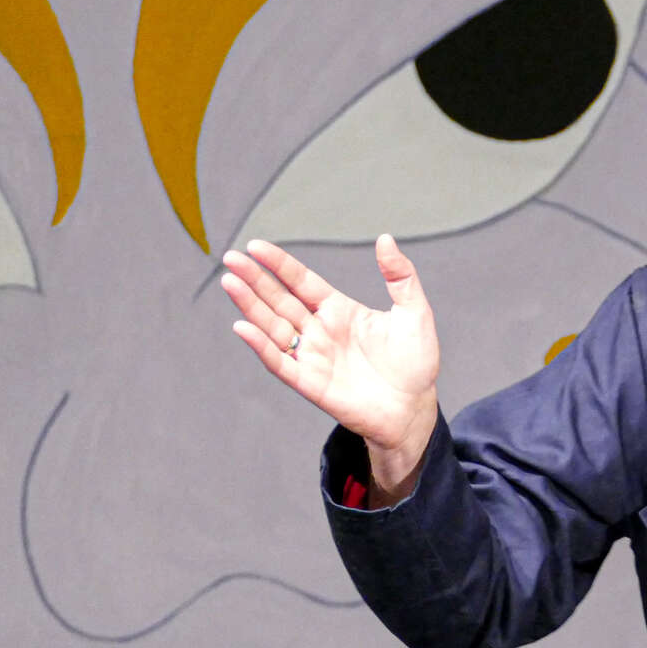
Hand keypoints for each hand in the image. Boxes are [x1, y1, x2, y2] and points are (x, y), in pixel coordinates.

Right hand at [222, 234, 439, 497]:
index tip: (256, 245)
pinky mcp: (310, 384)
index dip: (279, 264)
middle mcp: (320, 331)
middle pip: (280, 300)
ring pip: (273, 327)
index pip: (302, 281)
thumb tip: (385, 238)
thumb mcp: (414, 312)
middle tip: (231, 258)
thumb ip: (401, 276)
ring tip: (230, 283)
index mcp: (340, 310)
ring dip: (250, 306)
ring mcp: (312, 357)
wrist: (414, 409)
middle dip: (255, 280)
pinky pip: (280, 362)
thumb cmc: (416, 362)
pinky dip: (261, 346)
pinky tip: (243, 327)